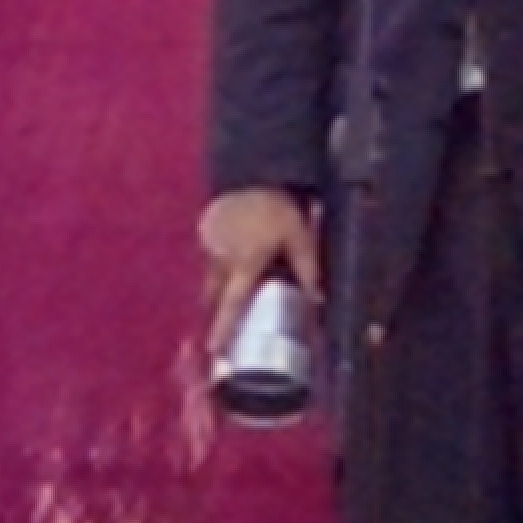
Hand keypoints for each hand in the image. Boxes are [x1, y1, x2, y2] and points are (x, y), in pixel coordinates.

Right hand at [197, 186, 319, 356]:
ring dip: (221, 289)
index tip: (214, 349)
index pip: (233, 303)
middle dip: (219, 313)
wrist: (253, 174)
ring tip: (236, 285)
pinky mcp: (204, 236)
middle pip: (215, 297)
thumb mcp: (300, 238)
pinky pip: (210, 261)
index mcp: (245, 262)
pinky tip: (235, 256)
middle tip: (225, 327)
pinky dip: (220, 267)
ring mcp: (210, 246)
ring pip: (211, 279)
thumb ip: (308, 270)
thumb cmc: (276, 206)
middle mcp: (222, 258)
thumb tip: (318, 300)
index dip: (223, 328)